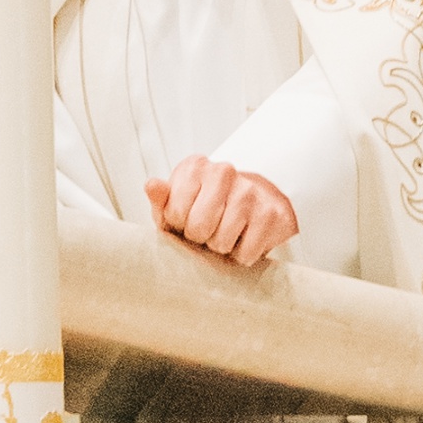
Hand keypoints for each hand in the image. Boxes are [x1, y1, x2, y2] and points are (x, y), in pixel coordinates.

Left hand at [148, 153, 297, 272]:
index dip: (180, 226)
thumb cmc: (206, 207)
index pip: (174, 214)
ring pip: (222, 243)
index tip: (189, 219)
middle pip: (198, 228)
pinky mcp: (271, 214)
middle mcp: (224, 171)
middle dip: (201, 238)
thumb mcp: (177, 204)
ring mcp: (250, 191)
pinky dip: (243, 256)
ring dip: (222, 247)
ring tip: (226, 234)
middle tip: (209, 229)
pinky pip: (246, 253)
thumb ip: (161, 200)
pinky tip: (245, 239)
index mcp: (195, 166)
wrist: (255, 202)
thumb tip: (151, 185)